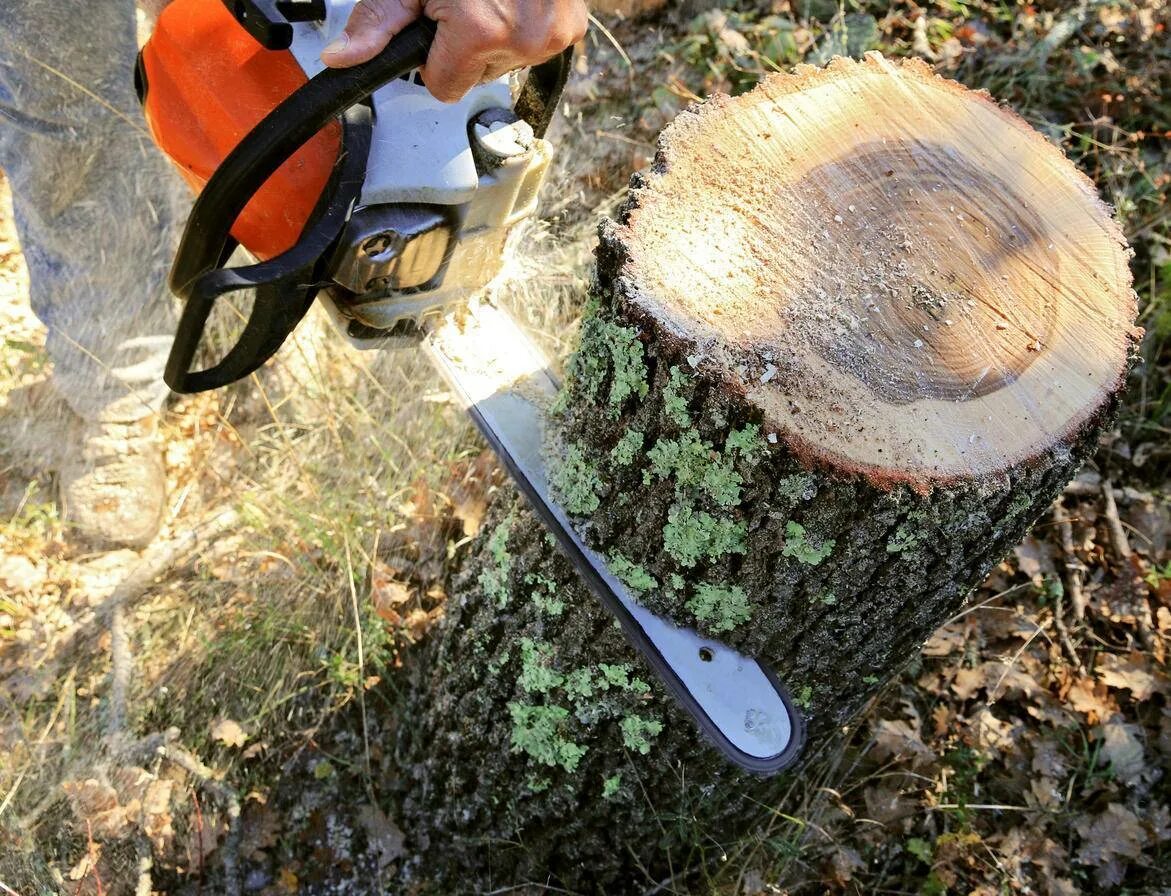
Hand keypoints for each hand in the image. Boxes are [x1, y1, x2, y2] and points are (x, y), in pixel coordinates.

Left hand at [321, 0, 586, 102]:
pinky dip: (523, 26)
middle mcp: (522, 40)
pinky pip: (535, 47)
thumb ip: (378, 21)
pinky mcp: (571, 28)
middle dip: (466, 46)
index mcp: (481, 32)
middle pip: (475, 76)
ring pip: (505, 63)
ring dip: (496, 36)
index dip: (432, 60)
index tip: (435, 26)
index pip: (444, 89)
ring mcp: (552, 36)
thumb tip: (341, 59)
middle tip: (466, 1)